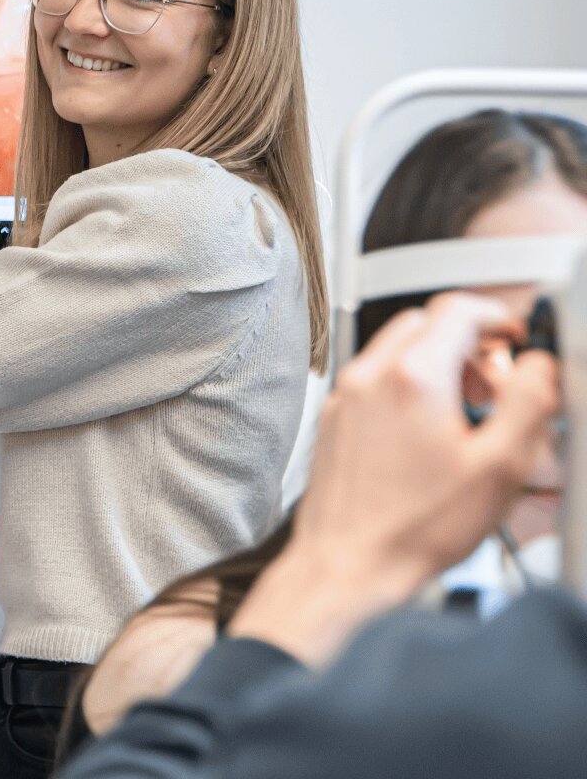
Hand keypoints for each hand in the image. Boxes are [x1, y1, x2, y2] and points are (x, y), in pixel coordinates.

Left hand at [227, 292, 559, 665]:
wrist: (349, 564)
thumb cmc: (414, 527)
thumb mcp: (500, 466)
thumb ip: (529, 402)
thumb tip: (539, 365)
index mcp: (413, 377)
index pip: (459, 309)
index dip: (498, 317)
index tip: (516, 339)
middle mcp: (370, 377)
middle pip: (426, 323)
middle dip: (469, 343)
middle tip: (496, 384)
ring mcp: (346, 397)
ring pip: (396, 349)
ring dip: (438, 363)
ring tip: (466, 412)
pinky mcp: (334, 419)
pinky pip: (375, 380)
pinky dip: (407, 386)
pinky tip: (428, 432)